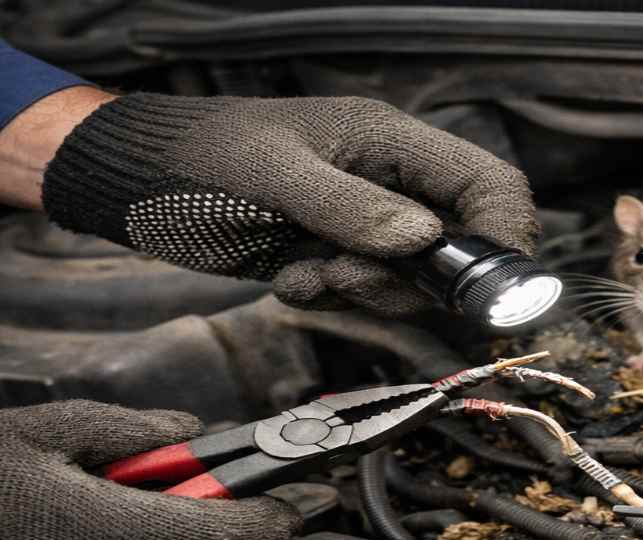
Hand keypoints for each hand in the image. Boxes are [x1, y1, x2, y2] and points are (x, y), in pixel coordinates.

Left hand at [0, 90, 537, 315]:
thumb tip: (423, 240)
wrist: (140, 186)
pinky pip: (370, 292)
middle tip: (350, 277)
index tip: (480, 287)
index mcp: (389, 141)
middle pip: (458, 245)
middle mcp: (391, 181)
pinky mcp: (342, 252)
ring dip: (366, 292)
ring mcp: (367, 220)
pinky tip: (291, 277)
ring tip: (308, 273)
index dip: (502, 235)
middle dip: (411, 280)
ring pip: (414, 280)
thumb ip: (351, 208)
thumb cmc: (199, 161)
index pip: (487, 182)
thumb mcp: (274, 180)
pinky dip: (336, 296)